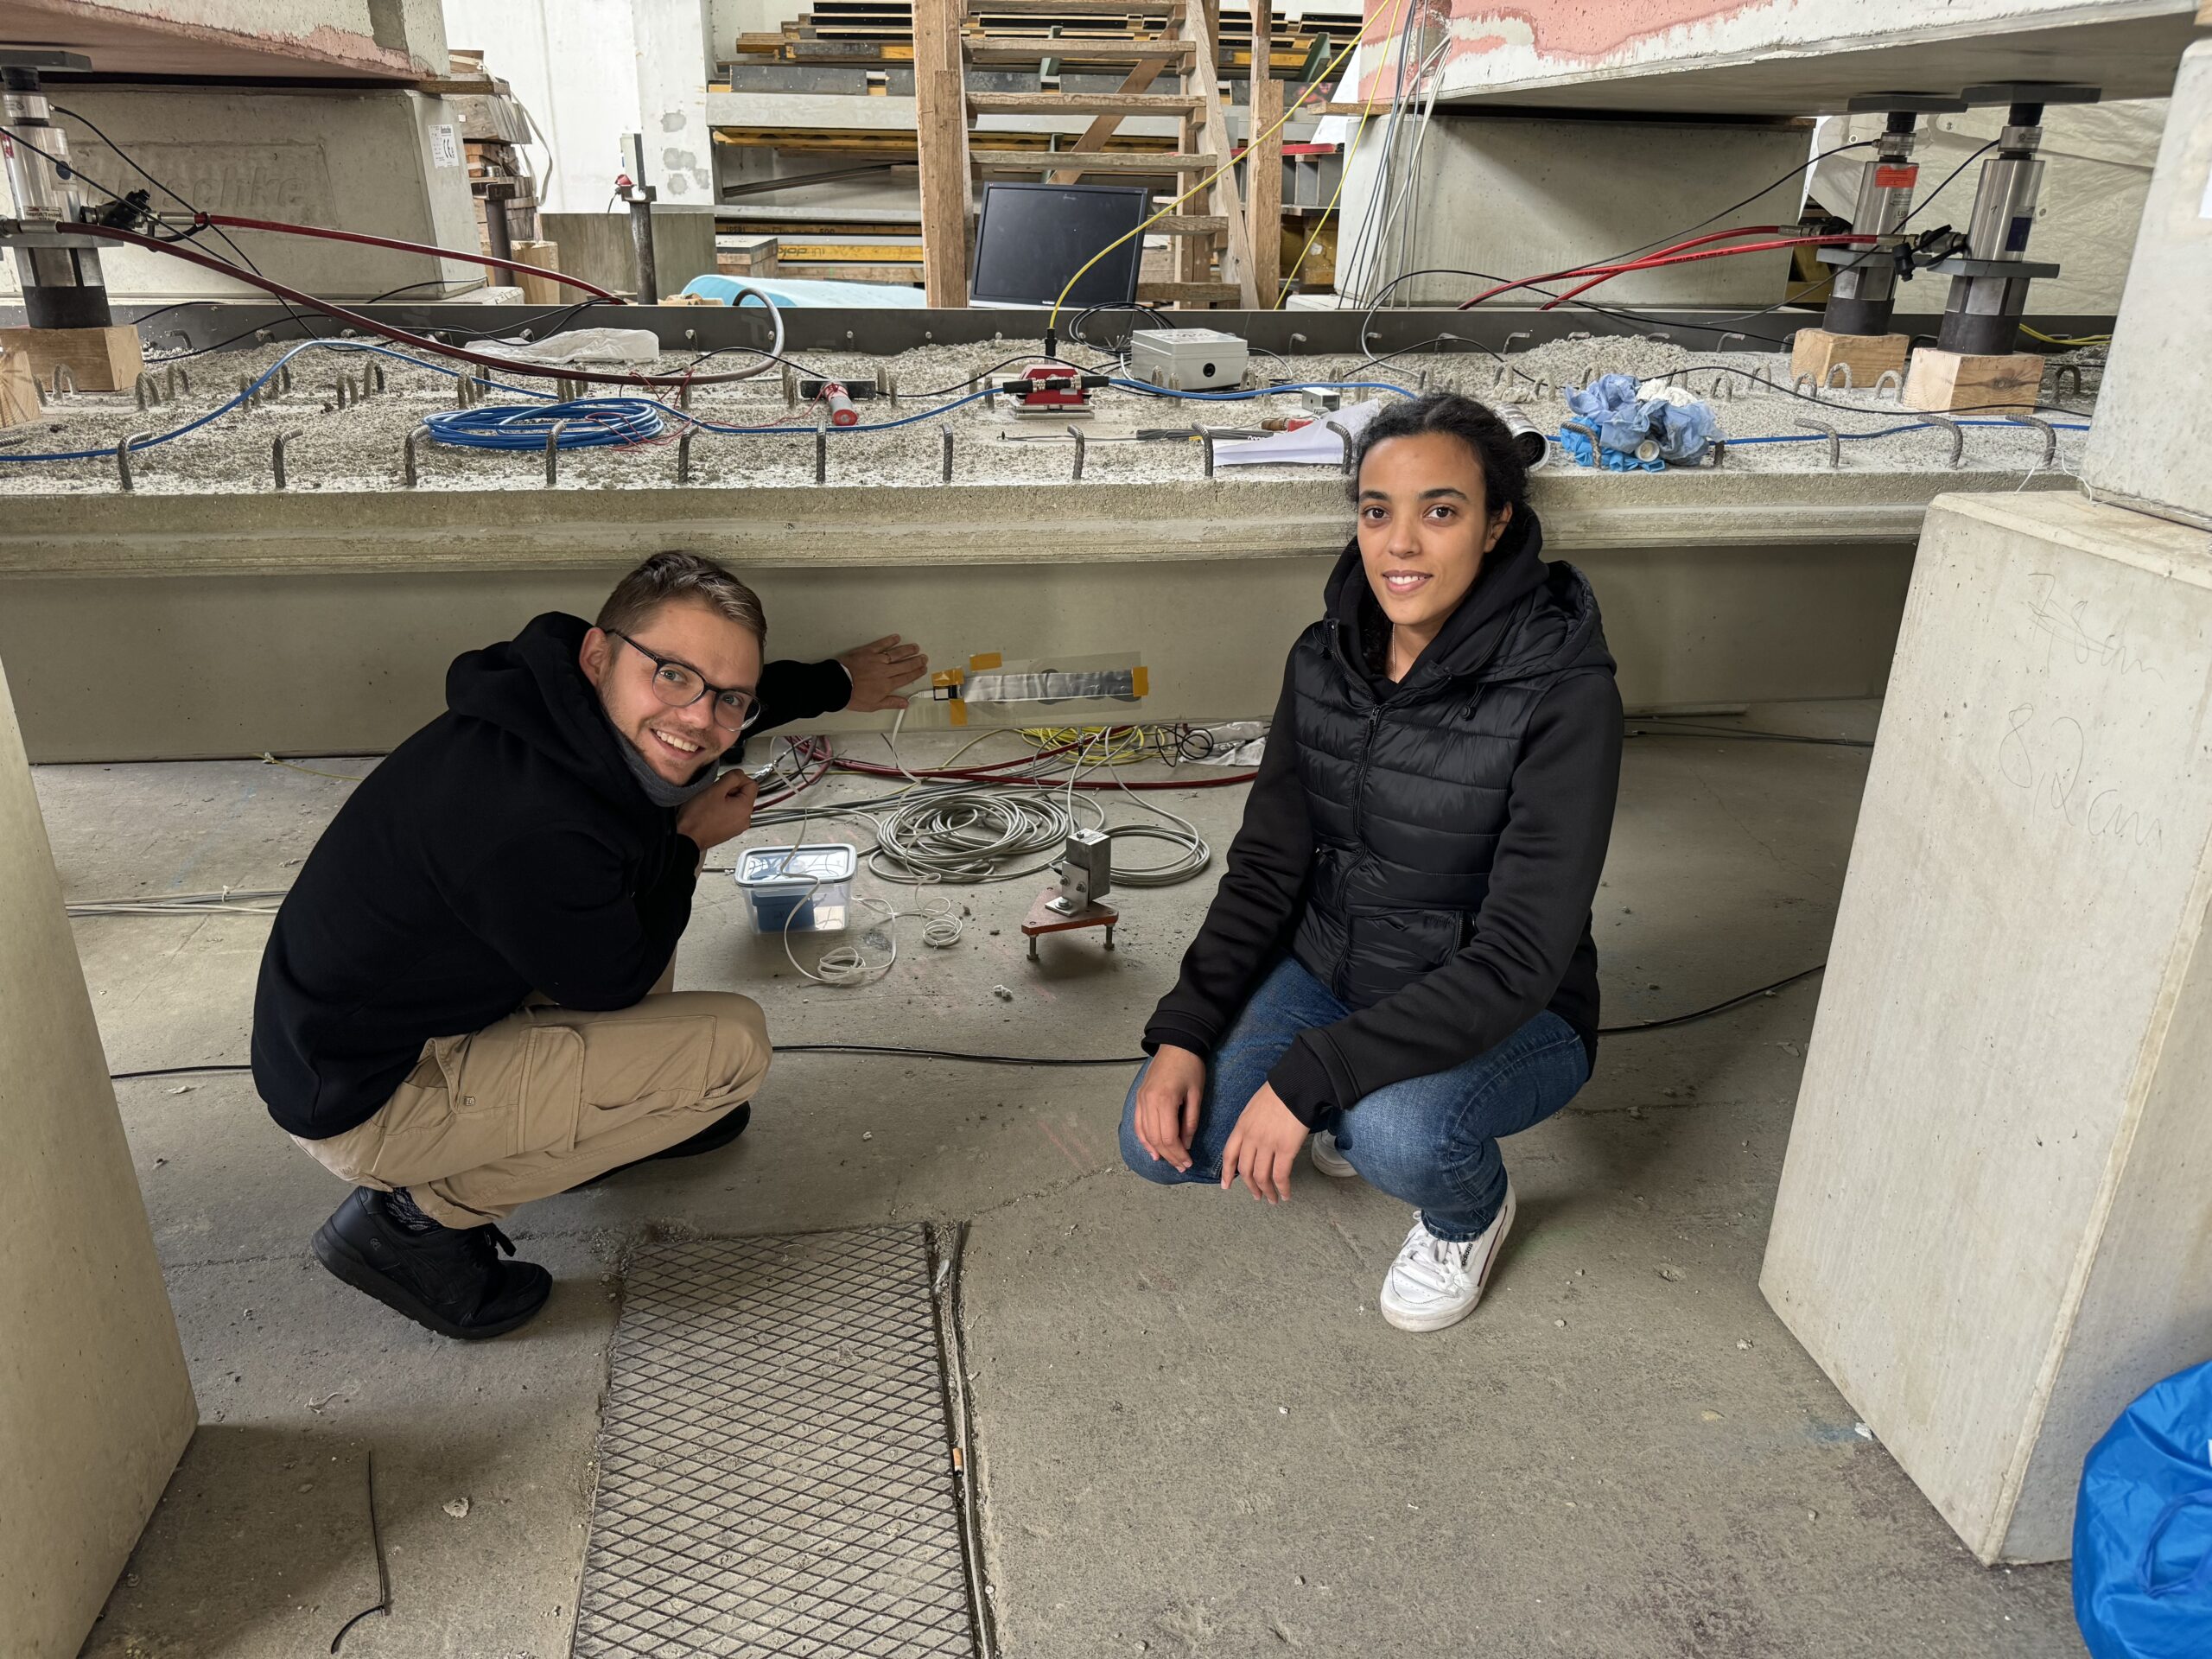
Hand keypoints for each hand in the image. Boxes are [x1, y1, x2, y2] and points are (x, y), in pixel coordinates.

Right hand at [676, 771, 758, 851]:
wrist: (687, 838)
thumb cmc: (698, 817)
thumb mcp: (715, 789)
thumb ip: (731, 778)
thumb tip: (739, 774)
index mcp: (745, 808)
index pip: (752, 784)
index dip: (738, 778)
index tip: (724, 781)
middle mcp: (745, 819)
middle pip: (745, 794)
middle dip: (731, 790)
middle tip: (715, 793)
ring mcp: (738, 827)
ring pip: (737, 804)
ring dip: (726, 799)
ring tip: (712, 803)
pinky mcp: (730, 831)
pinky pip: (731, 814)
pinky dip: (723, 809)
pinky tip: (711, 811)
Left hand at [839, 635, 929, 711]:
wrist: (838, 685)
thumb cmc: (853, 696)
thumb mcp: (873, 705)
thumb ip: (891, 702)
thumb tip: (905, 704)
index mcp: (887, 684)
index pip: (906, 677)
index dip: (916, 673)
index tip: (923, 669)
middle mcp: (885, 671)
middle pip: (905, 665)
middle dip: (916, 661)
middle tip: (924, 658)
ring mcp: (877, 660)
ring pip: (896, 654)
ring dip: (907, 650)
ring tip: (915, 648)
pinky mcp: (868, 652)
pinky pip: (881, 645)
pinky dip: (890, 641)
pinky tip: (897, 638)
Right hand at [1132, 1045, 1206, 1171]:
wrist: (1177, 1045)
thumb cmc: (1191, 1067)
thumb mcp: (1196, 1095)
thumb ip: (1190, 1122)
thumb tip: (1186, 1144)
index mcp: (1165, 1101)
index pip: (1169, 1137)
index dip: (1178, 1153)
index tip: (1188, 1163)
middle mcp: (1148, 1102)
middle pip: (1156, 1139)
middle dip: (1169, 1156)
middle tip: (1182, 1166)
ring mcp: (1141, 1099)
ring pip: (1145, 1134)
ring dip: (1156, 1150)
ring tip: (1168, 1162)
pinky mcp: (1139, 1097)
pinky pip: (1138, 1124)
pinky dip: (1143, 1139)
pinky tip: (1152, 1150)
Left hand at [1220, 1084, 1305, 1203]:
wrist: (1295, 1086)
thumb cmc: (1278, 1093)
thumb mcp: (1253, 1108)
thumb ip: (1250, 1126)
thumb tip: (1253, 1140)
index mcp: (1241, 1127)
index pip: (1229, 1155)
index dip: (1227, 1173)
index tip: (1226, 1185)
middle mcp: (1251, 1139)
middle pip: (1245, 1170)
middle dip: (1251, 1187)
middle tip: (1256, 1196)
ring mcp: (1268, 1145)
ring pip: (1262, 1176)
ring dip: (1267, 1192)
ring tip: (1272, 1199)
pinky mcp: (1286, 1150)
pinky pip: (1280, 1176)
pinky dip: (1282, 1188)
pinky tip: (1286, 1194)